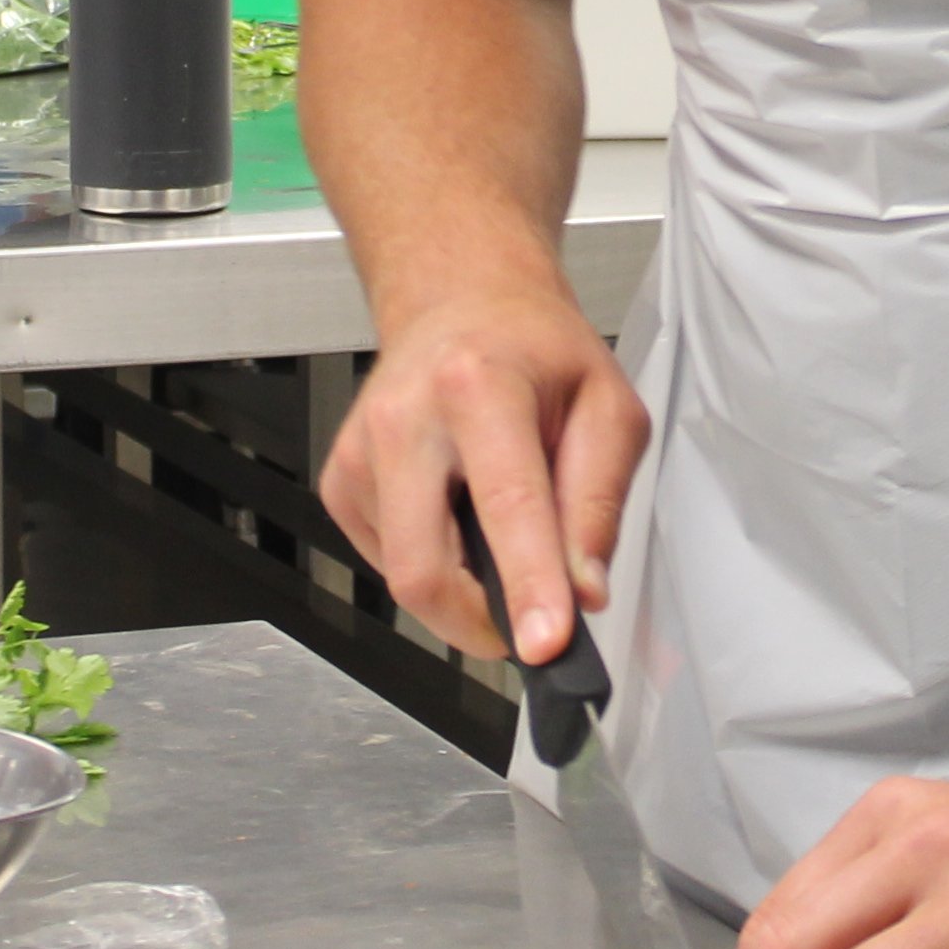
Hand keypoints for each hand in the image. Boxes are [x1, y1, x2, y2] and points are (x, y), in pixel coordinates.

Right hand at [320, 284, 647, 665]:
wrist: (462, 304)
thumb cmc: (535, 352)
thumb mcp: (608, 408)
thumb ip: (599, 503)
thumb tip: (583, 590)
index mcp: (479, 386)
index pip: (506, 505)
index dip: (527, 586)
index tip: (543, 645)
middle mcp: (405, 417)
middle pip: (424, 566)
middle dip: (481, 621)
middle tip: (533, 621)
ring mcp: (360, 451)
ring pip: (404, 576)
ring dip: (462, 590)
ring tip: (498, 530)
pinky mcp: (340, 482)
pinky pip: (388, 562)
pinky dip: (434, 564)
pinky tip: (457, 514)